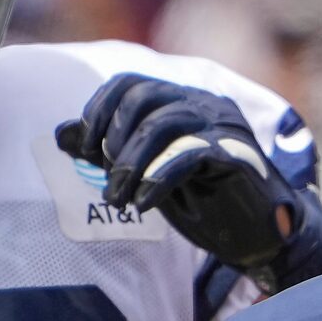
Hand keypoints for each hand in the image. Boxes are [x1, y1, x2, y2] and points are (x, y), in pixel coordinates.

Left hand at [56, 76, 321, 291]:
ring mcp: (223, 126)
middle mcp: (204, 103)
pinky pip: (189, 154)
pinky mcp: (237, 154)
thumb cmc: (206, 202)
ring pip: (163, 125)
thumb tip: (61, 134)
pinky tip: (144, 204)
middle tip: (108, 186)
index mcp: (183, 100)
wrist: (260, 236)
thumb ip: (110, 152)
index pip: (129, 84)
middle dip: (113, 142)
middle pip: (143, 98)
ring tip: (119, 200)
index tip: (85, 150)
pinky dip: (157, 179)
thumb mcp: (148, 174)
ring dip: (130, 165)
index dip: (99, 112)